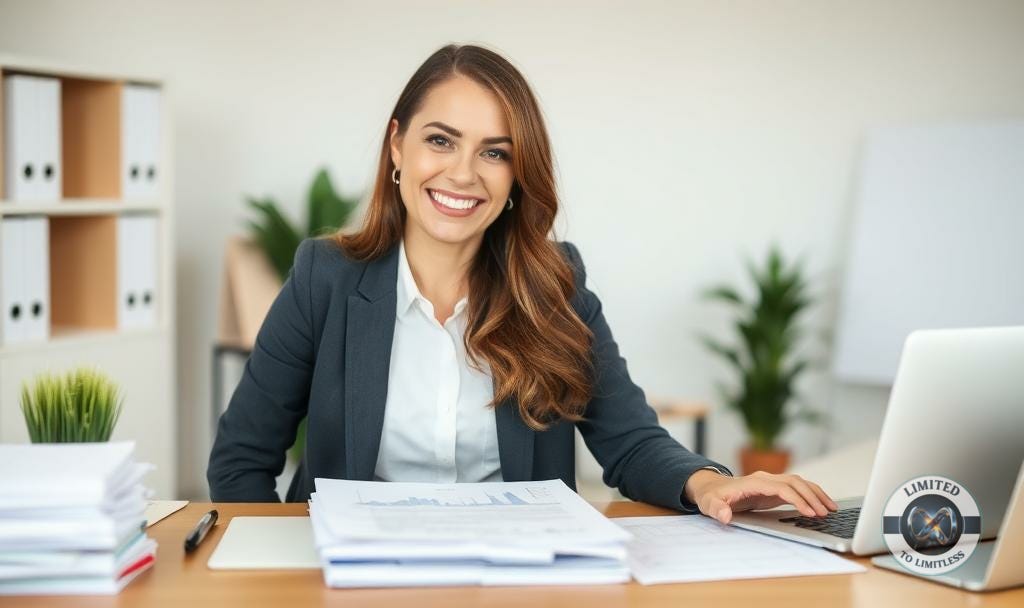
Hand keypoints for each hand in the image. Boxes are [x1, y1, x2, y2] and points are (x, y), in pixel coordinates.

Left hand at [684, 469, 838, 524]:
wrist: (712, 488)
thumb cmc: (712, 496)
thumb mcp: (710, 504)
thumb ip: (717, 509)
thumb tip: (725, 516)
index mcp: (753, 482)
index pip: (781, 487)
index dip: (797, 499)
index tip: (810, 512)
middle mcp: (765, 478)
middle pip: (795, 482)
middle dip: (812, 496)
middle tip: (826, 513)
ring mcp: (771, 482)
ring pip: (799, 482)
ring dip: (816, 493)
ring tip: (832, 508)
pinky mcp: (775, 489)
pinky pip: (797, 489)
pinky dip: (811, 495)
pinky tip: (822, 506)